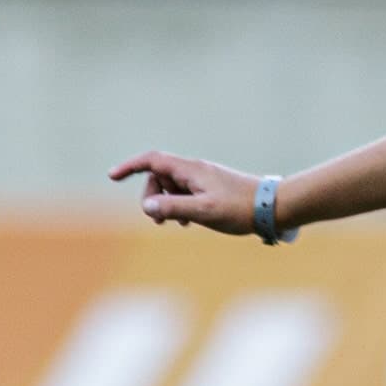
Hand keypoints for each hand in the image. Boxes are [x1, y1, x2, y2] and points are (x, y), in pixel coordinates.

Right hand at [110, 150, 259, 233]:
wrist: (273, 207)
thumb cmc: (240, 209)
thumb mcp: (204, 212)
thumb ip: (174, 208)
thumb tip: (147, 206)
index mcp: (191, 170)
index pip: (152, 160)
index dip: (130, 166)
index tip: (112, 176)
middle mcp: (195, 169)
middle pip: (159, 176)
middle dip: (152, 197)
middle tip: (158, 221)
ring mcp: (204, 178)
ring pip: (173, 187)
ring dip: (167, 204)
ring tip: (178, 224)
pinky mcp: (212, 188)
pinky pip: (186, 193)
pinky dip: (181, 206)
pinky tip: (190, 223)